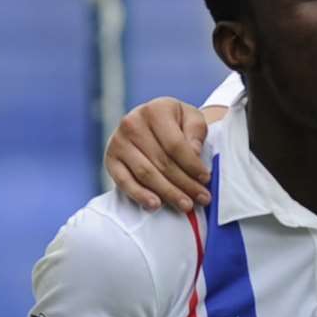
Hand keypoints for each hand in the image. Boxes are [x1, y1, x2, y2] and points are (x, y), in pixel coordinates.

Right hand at [105, 97, 212, 211]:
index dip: (192, 165)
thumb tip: (194, 153)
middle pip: (162, 162)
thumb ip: (196, 132)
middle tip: (202, 198)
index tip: (206, 179)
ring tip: (185, 205)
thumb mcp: (192, 118)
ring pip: (146, 174)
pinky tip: (155, 205)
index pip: (175, 145)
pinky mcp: (111, 159)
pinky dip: (139, 195)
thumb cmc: (176, 123)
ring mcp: (119, 142)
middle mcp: (132, 123)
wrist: (153, 123)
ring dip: (168, 192)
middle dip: (185, 184)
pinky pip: (124, 181)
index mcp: (155, 110)